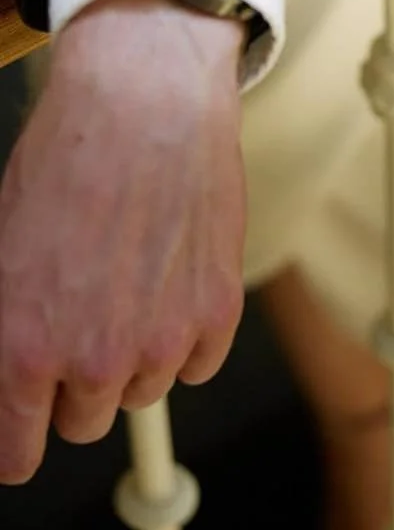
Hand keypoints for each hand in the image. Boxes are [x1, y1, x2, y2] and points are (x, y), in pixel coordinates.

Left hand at [0, 0, 245, 482]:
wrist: (146, 97)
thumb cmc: (69, 155)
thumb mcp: (3, 246)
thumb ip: (6, 325)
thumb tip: (13, 370)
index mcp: (23, 345)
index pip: (14, 453)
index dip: (17, 438)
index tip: (26, 424)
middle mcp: (93, 357)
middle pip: (83, 421)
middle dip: (78, 380)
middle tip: (85, 312)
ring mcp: (161, 339)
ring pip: (142, 388)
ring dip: (136, 351)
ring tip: (132, 274)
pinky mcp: (215, 312)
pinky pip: (198, 363)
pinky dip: (187, 332)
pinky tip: (172, 274)